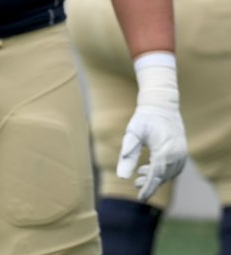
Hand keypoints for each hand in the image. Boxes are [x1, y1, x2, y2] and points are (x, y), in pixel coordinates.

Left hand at [116, 54, 186, 200]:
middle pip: (163, 177)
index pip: (156, 177)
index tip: (139, 198)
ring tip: (140, 176)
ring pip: (169, 174)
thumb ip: (128, 155)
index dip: (148, 189)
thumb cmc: (144, 119)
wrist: (162, 106)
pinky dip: (163, 172)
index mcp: (165, 152)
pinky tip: (150, 168)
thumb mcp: (133, 134)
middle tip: (136, 184)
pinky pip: (174, 168)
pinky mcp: (182, 152)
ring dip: (156, 178)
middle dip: (150, 184)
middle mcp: (177, 155)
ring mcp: (182, 154)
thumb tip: (122, 177)